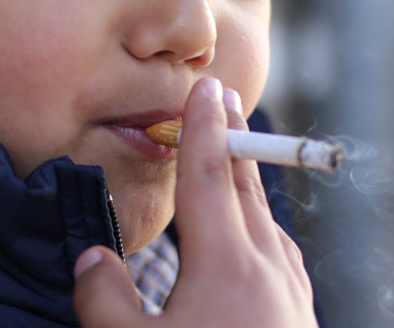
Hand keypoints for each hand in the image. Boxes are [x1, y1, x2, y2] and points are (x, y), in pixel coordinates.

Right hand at [72, 77, 316, 326]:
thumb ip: (103, 298)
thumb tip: (91, 257)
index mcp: (226, 267)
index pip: (208, 179)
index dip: (203, 129)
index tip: (205, 88)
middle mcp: (267, 271)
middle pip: (247, 189)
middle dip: (234, 139)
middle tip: (225, 100)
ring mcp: (291, 296)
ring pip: (268, 222)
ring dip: (247, 183)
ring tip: (233, 163)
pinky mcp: (301, 319)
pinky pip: (281, 254)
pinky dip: (262, 225)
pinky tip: (254, 239)